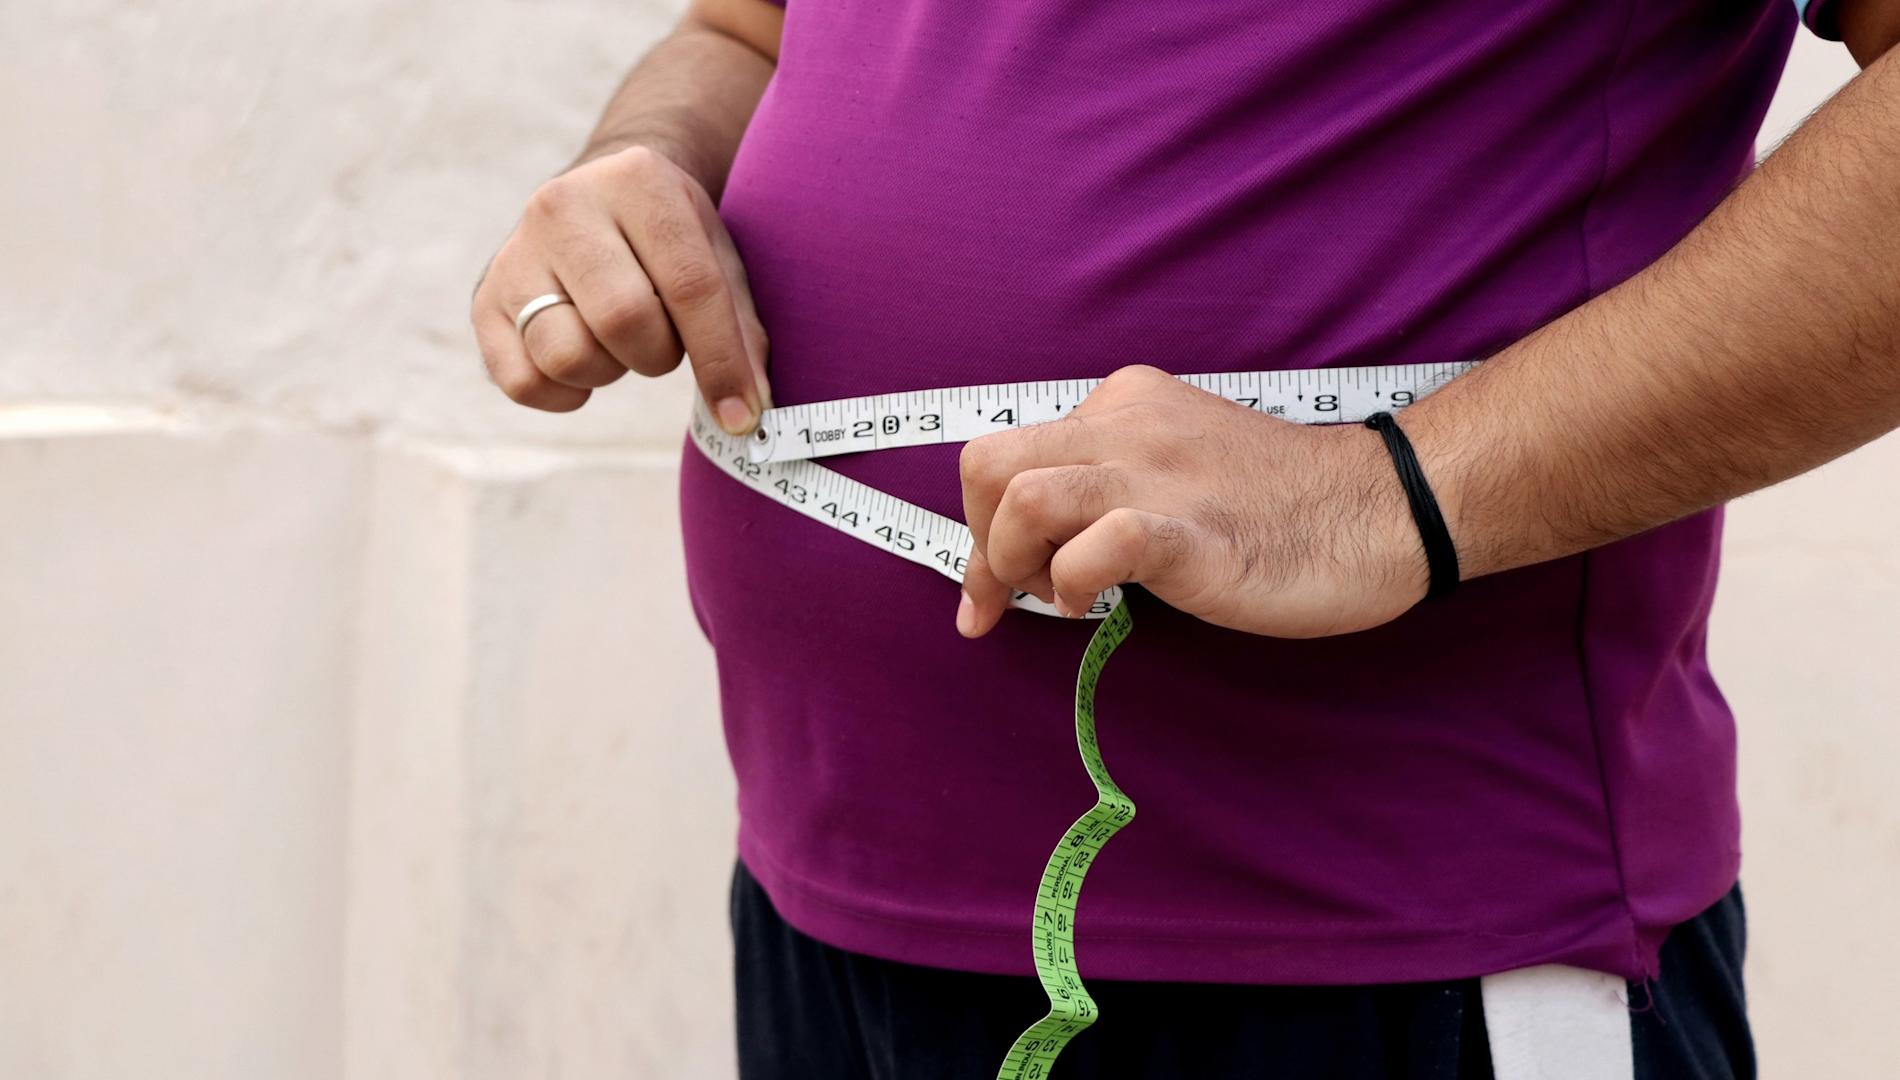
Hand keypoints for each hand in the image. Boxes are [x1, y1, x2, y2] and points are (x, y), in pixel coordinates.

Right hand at [471, 145, 769, 431]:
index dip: (722, 361)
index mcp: (637, 180)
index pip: (689, 285)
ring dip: (610, 371)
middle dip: (659, 354)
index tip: (744, 416)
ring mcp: (515, 252)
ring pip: (567, 354)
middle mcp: (563, 206)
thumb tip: (747, 414)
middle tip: (663, 341)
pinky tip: (584, 361)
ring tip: (618, 341)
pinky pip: (523, 383)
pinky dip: (564, 394)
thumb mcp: (717, 257)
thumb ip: (740, 330)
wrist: (601, 194)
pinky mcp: (485, 299)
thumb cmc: (671, 239)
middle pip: (623, 319)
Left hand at [956, 365, 1431, 638]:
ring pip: (1024, 496)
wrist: (1384, 509)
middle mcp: (1127, 424)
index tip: (987, 593)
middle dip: (978, 544)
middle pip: (988, 465)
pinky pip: (1098, 543)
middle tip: (1016, 596)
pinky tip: (1097, 606)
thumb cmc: (1282, 504)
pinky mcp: (1189, 529)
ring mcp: (1157, 474)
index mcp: (1122, 404)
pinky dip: (1073, 583)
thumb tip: (1040, 545)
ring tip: (1058, 598)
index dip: (979, 528)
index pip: (1007, 453)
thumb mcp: (1179, 464)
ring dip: (1012, 563)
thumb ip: (1112, 483)